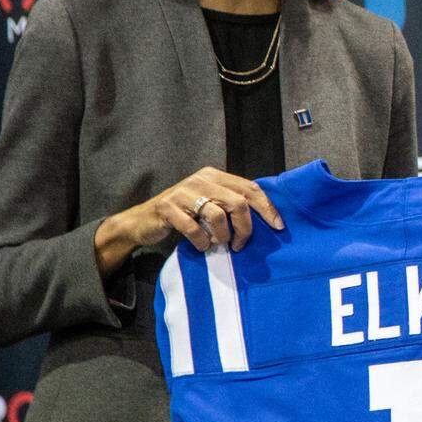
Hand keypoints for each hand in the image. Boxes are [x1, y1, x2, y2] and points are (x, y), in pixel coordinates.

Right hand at [94, 167, 283, 276]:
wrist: (142, 221)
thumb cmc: (184, 214)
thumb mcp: (209, 203)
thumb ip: (231, 203)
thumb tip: (266, 218)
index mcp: (214, 176)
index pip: (250, 188)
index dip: (267, 208)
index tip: (278, 227)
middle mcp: (200, 179)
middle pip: (238, 202)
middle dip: (245, 228)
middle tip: (240, 244)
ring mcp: (182, 192)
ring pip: (218, 215)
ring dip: (223, 236)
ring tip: (219, 244)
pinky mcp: (167, 207)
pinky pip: (194, 228)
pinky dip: (201, 241)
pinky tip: (201, 246)